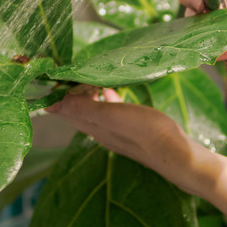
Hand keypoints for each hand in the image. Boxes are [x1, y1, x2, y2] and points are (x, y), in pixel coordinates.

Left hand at [46, 89, 218, 195]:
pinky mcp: (132, 129)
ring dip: (87, 94)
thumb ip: (82, 109)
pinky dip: (106, 98)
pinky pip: (111, 111)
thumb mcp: (112, 117)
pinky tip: (112, 90)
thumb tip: (50, 103)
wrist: (179, 156)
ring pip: (93, 110)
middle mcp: (101, 131)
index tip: (47, 75)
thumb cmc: (147, 133)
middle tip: (66, 70)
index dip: (53, 95)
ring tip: (87, 76)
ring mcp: (117, 131)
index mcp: (92, 127)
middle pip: (77, 109)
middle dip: (68, 91)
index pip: (64, 110)